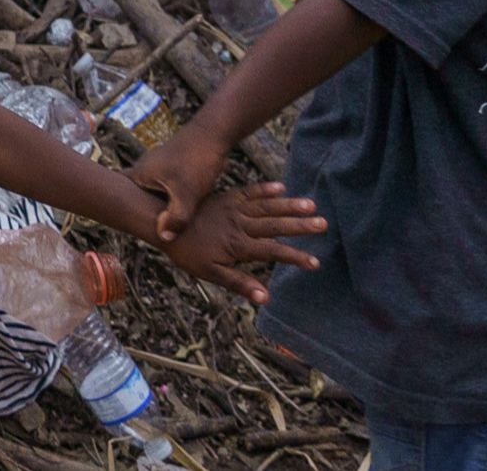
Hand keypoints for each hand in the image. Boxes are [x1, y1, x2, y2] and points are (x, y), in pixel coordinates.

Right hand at [127, 132, 230, 241]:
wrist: (213, 135)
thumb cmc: (195, 160)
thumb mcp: (187, 193)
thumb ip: (176, 218)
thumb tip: (164, 238)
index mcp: (140, 175)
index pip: (119, 195)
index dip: (119, 210)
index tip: (123, 225)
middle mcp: (144, 170)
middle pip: (135, 196)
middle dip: (140, 213)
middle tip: (147, 233)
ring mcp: (158, 168)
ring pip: (152, 193)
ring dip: (157, 207)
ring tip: (164, 226)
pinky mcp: (172, 168)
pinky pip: (164, 189)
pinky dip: (168, 200)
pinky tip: (179, 211)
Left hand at [155, 180, 327, 305]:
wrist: (163, 223)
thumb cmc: (187, 253)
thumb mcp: (211, 273)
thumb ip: (239, 284)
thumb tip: (265, 298)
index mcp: (238, 245)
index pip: (272, 252)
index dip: (294, 257)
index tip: (315, 263)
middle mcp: (240, 225)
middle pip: (275, 225)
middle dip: (300, 226)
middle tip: (323, 224)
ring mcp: (234, 209)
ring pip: (266, 206)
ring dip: (289, 206)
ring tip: (311, 205)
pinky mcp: (226, 198)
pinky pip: (249, 192)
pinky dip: (265, 190)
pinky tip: (282, 187)